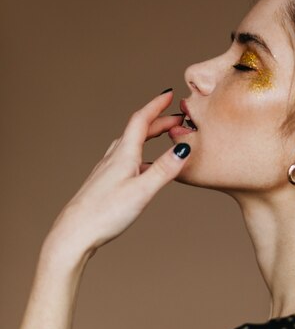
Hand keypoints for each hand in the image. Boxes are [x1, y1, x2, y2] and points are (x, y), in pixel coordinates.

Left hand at [45, 90, 189, 259]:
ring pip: (131, 145)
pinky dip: (141, 155)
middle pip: (137, 131)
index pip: (141, 120)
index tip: (169, 94)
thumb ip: (164, 170)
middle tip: (177, 118)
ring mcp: (107, 170)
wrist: (75, 233)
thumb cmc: (105, 214)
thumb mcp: (142, 191)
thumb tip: (184, 148)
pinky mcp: (105, 183)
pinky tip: (145, 168)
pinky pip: (126, 160)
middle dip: (158, 121)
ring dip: (148, 136)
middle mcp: (113, 158)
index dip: (156, 106)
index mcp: (123, 155)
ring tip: (164, 137)